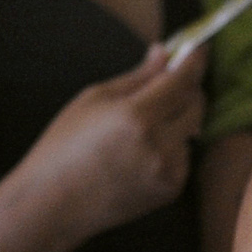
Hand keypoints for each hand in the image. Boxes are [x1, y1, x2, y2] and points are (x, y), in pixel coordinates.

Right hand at [16, 43, 208, 245]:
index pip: (182, 80)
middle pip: (196, 104)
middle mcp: (160, 145)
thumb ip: (138, 77)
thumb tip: (165, 53)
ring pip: (191, 131)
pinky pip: (183, 156)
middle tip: (167, 82)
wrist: (53, 204)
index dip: (194, 60)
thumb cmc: (64, 147)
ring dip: (177, 120)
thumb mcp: (94, 99)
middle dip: (186, 89)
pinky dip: (171, 147)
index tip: (199, 48)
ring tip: (138, 128)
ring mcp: (168, 171)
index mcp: (137, 117)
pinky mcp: (170, 190)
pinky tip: (139, 153)